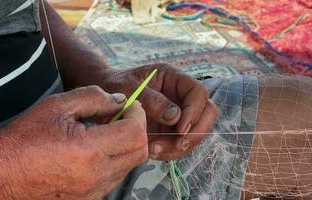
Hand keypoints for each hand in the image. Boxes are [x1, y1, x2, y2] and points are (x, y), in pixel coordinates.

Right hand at [0, 86, 147, 199]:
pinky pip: (116, 177)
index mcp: (88, 151)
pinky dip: (116, 160)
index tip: (130, 105)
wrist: (1, 176)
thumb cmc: (24, 139)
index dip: (138, 115)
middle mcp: (96, 175)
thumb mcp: (57, 106)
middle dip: (137, 129)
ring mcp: (94, 191)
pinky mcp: (90, 198)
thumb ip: (93, 98)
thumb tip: (119, 100)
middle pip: (139, 151)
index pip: (135, 133)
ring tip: (106, 132)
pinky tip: (98, 149)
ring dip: (127, 145)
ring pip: (130, 165)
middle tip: (120, 116)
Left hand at [102, 64, 217, 160]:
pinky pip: (181, 143)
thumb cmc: (115, 86)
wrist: (104, 100)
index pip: (198, 93)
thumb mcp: (128, 88)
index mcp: (174, 78)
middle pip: (207, 113)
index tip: (180, 129)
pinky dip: (171, 151)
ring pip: (196, 132)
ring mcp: (178, 113)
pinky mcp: (171, 129)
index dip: (195, 112)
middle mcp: (181, 95)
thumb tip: (175, 116)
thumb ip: (151, 100)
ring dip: (181, 146)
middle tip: (176, 145)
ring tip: (154, 150)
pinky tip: (153, 151)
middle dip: (195, 132)